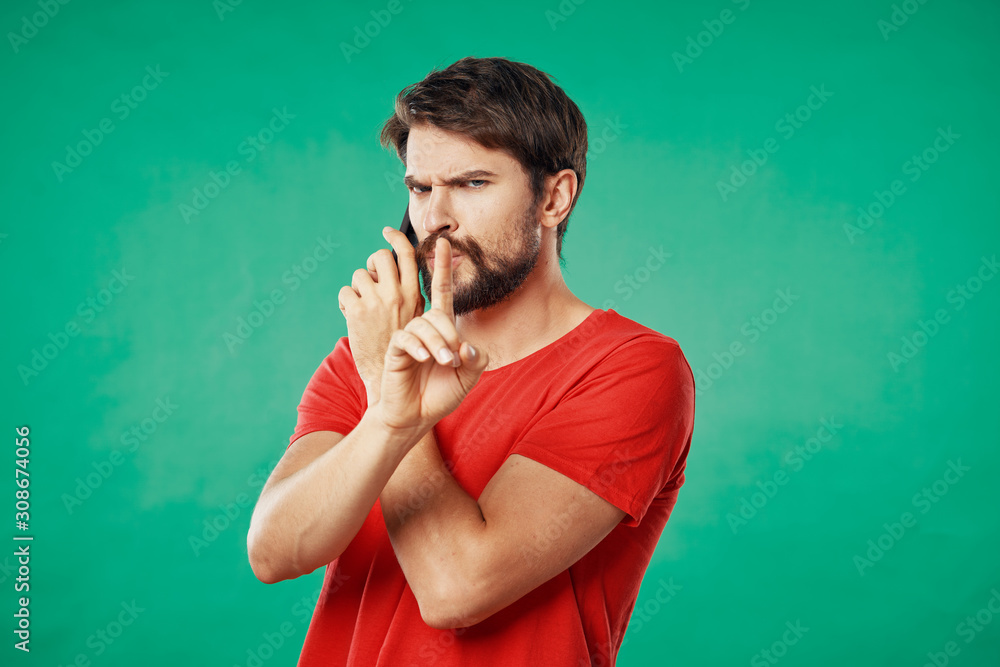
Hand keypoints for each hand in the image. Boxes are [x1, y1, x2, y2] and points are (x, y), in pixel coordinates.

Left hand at [338, 227, 425, 402]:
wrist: (391, 382)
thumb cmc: (405, 354)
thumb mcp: (418, 322)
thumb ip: (411, 298)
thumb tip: (400, 276)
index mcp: (415, 295)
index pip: (410, 255)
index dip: (398, 238)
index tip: (388, 230)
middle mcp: (398, 294)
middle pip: (382, 256)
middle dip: (374, 261)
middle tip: (372, 275)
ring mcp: (377, 302)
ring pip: (361, 273)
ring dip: (359, 286)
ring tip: (363, 304)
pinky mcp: (358, 312)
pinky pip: (346, 292)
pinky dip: (345, 302)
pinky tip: (352, 316)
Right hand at [375, 237, 488, 437]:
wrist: (415, 417)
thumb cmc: (441, 396)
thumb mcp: (469, 377)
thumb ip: (477, 359)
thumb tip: (465, 346)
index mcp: (441, 330)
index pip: (442, 292)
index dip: (443, 268)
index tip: (444, 241)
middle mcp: (423, 329)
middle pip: (438, 314)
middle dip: (449, 334)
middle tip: (454, 360)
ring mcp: (408, 338)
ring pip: (423, 325)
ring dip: (438, 343)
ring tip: (445, 363)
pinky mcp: (394, 349)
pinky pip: (405, 338)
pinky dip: (418, 347)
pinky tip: (423, 359)